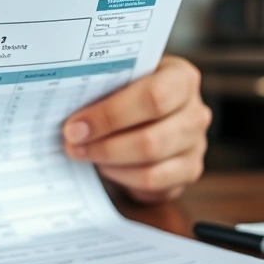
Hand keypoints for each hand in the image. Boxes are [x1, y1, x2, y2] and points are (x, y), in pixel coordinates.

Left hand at [62, 56, 210, 202]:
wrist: (149, 107)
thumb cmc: (130, 90)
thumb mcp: (120, 78)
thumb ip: (101, 88)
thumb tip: (67, 113)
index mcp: (181, 78)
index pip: (154, 98)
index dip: (110, 116)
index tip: (75, 127)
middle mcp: (195, 113)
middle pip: (151, 141)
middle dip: (104, 147)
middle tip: (73, 146)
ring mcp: (196, 145)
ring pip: (151, 169)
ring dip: (111, 165)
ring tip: (88, 155)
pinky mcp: (188, 172)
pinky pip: (154, 186)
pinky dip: (124, 180)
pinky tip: (107, 167)